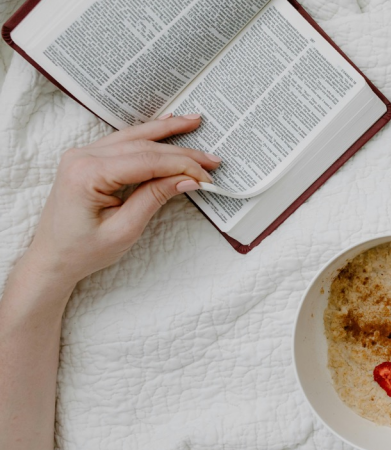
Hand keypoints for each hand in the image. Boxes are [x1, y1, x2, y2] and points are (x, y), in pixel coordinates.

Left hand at [24, 113, 219, 286]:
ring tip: (195, 122)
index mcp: (88, 174)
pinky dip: (147, 134)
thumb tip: (187, 179)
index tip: (207, 176)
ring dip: (166, 131)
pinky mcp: (87, 159)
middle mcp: (82, 157)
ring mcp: (82, 154)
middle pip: (143, 147)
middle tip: (212, 159)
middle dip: (181, 152)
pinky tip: (166, 124)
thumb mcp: (124, 230)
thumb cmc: (82, 251)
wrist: (51, 259)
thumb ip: (154, 198)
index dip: (182, 166)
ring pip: (134, 137)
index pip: (147, 161)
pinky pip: (123, 141)